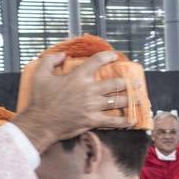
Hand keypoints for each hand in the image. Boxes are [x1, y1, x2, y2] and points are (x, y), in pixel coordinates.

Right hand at [12, 51, 129, 150]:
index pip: (98, 61)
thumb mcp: (40, 74)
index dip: (108, 56)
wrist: (40, 123)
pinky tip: (133, 120)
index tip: (114, 56)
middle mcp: (89, 89)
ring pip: (118, 101)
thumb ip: (51, 60)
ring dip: (130, 99)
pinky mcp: (93, 120)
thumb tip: (63, 55)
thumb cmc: (40, 99)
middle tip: (133, 83)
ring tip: (137, 98)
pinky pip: (114, 120)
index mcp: (78, 76)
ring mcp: (93, 106)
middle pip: (115, 83)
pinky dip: (125, 121)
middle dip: (126, 83)